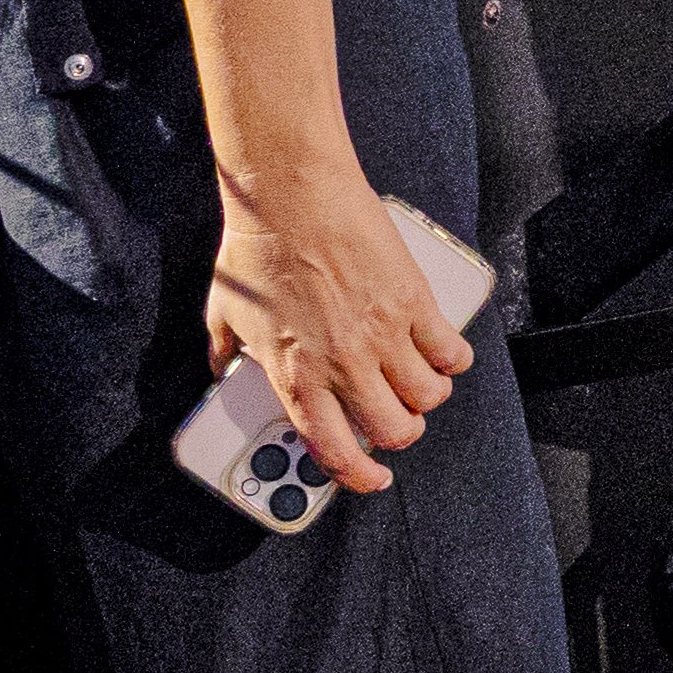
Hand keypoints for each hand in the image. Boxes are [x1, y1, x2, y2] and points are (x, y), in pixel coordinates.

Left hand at [205, 166, 466, 500]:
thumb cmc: (256, 248)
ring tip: (419, 383)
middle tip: (396, 421)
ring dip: (427, 397)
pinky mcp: (413, 302)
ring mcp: (384, 335)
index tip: (372, 477)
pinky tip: (442, 352)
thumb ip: (224, 352)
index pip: (336, 451)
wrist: (291, 195)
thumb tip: (221, 371)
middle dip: (400, 434)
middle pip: (396, 430)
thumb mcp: (223, 312)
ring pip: (430, 396)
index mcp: (297, 377)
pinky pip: (451, 351)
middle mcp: (345, 365)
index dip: (360, 476)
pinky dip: (452, 359)